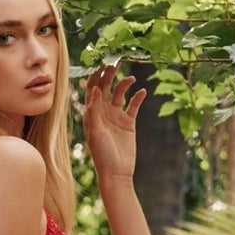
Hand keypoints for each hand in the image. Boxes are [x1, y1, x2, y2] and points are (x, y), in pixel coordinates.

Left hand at [83, 63, 145, 190]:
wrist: (117, 172)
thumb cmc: (102, 154)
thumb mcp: (96, 132)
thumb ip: (95, 111)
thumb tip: (96, 89)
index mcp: (92, 113)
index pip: (92, 89)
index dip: (95, 76)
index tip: (102, 64)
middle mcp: (103, 111)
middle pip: (106, 87)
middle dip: (110, 74)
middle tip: (116, 62)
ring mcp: (116, 116)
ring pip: (120, 93)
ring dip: (125, 84)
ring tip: (131, 79)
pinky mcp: (129, 122)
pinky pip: (134, 105)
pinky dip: (138, 97)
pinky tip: (143, 91)